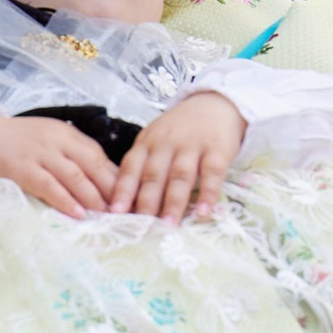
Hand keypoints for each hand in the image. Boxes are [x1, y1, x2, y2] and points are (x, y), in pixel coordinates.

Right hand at [0, 108, 121, 218]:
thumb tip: (102, 182)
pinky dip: (65, 200)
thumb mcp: (46, 140)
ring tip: (107, 215)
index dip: (116, 176)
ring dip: (93, 197)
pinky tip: (77, 213)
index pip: (98, 154)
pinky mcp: (21, 169)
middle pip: (92, 164)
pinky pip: (48, 186)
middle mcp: (55, 141)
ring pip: (74, 176)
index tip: (129, 196)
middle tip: (125, 210)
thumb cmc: (15, 143)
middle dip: (111, 189)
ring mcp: (38, 154)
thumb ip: (70, 155)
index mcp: (65, 133)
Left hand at [108, 91, 244, 222]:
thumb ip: (143, 167)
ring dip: (173, 202)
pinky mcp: (217, 149)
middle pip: (153, 175)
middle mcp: (166, 144)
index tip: (115, 213)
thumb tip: (129, 206)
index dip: (123, 190)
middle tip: (141, 228)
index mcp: (146, 143)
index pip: (130, 168)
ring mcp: (192, 146)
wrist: (215, 104)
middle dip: (146, 202)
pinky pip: (212, 173)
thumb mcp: (155, 141)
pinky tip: (203, 212)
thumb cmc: (180, 130)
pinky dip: (208, 194)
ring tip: (168, 225)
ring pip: (180, 176)